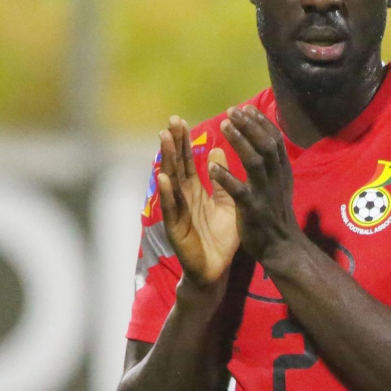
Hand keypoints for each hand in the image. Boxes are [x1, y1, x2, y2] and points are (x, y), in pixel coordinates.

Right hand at [158, 116, 239, 286]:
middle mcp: (183, 198)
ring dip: (167, 161)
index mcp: (194, 192)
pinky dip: (167, 193)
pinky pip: (171, 208)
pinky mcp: (175, 229)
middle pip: (177, 166)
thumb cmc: (220, 238)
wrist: (216, 270)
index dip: (184, 142)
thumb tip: (219, 151)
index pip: (188, 162)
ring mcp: (177, 212)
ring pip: (171, 182)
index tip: (181, 121)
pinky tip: (164, 178)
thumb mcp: (227, 204)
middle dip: (174, 144)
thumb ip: (222, 180)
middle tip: (171, 121)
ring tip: (164, 140)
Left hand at [213, 105, 303, 264]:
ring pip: (256, 162)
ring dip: (240, 142)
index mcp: (282, 172)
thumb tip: (260, 137)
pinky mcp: (254, 211)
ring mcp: (266, 194)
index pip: (274, 139)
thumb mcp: (276, 185)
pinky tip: (212, 168)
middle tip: (232, 111)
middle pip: (266, 144)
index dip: (260, 122)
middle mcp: (277, 179)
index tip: (245, 108)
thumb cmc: (274, 214)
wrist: (281, 247)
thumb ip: (268, 162)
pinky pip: (240, 191)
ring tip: (224, 126)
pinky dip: (227, 178)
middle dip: (250, 126)